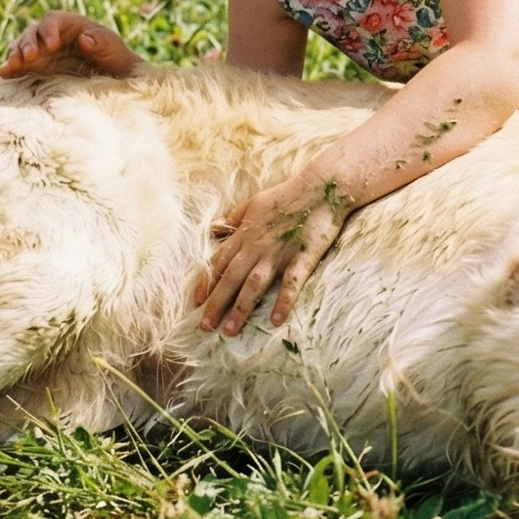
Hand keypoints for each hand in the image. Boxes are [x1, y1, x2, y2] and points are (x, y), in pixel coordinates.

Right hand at [0, 11, 142, 78]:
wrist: (112, 77)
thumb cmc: (114, 57)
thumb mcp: (112, 48)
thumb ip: (101, 41)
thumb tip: (84, 38)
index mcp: (69, 24)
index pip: (52, 19)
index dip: (49, 30)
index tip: (52, 45)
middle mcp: (52, 35)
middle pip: (33, 32)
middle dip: (28, 43)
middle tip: (28, 57)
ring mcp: (42, 51)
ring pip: (22, 47)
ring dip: (16, 55)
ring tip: (10, 66)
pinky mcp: (37, 68)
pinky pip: (21, 65)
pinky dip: (12, 69)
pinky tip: (3, 74)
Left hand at [195, 175, 348, 334]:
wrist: (322, 187)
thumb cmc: (287, 194)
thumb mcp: (253, 203)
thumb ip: (233, 218)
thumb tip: (213, 228)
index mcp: (245, 233)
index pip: (219, 262)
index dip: (206, 283)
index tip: (196, 302)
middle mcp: (257, 246)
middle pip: (231, 278)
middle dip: (216, 304)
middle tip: (205, 327)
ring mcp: (279, 253)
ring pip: (254, 284)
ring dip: (240, 309)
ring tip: (230, 331)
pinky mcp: (302, 257)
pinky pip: (290, 283)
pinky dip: (283, 301)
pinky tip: (276, 321)